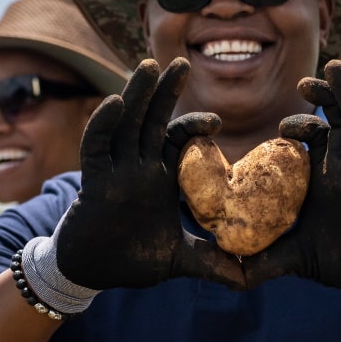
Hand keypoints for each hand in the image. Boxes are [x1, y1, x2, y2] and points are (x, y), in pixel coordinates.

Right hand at [56, 57, 244, 290]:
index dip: (195, 125)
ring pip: (126, 123)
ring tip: (148, 65)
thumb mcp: (180, 259)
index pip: (179, 139)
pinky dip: (104, 124)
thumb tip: (248, 279)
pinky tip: (115, 103)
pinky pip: (96, 145)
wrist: (94, 273)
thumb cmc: (134, 259)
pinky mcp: (92, 180)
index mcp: (162, 177)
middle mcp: (139, 166)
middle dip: (165, 91)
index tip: (217, 121)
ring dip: (136, 94)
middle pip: (153, 120)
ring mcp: (115, 170)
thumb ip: (211, 263)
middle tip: (182, 62)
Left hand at [243, 60, 340, 289]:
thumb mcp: (292, 258)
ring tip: (336, 67)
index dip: (300, 124)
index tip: (281, 126)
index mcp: (320, 175)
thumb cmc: (336, 260)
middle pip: (337, 118)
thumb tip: (226, 273)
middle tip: (305, 80)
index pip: (312, 136)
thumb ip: (261, 261)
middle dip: (325, 94)